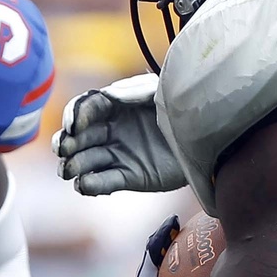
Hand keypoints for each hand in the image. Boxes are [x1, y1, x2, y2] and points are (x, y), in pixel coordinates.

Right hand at [54, 74, 188, 195]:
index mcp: (116, 106)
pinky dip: (92, 184)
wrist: (212, 142)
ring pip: (87, 160)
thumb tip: (106, 95)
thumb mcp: (161, 94)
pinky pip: (105, 181)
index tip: (74, 125)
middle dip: (67, 143)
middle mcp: (112, 131)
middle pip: (79, 136)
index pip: (86, 108)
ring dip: (74, 166)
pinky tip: (84, 184)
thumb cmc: (185, 110)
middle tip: (63, 150)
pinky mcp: (129, 176)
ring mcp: (119, 154)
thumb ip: (135, 92)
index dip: (75, 116)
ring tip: (69, 170)